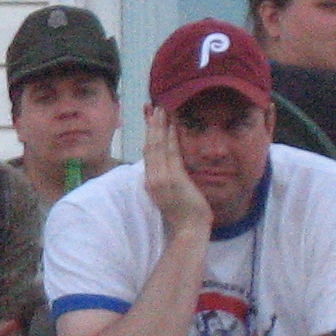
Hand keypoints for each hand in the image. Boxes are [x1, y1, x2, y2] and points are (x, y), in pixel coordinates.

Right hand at [141, 106, 212, 236]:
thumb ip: (164, 176)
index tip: (148, 116)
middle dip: (151, 125)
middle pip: (150, 146)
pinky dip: (171, 138)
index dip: (148, 133)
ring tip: (161, 109)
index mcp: (150, 181)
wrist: (189, 229)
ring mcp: (162, 178)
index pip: (147, 151)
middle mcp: (152, 178)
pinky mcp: (174, 180)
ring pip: (158, 147)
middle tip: (153, 106)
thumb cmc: (182, 212)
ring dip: (160, 127)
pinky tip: (173, 126)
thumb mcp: (168, 192)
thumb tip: (164, 162)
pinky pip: (172, 154)